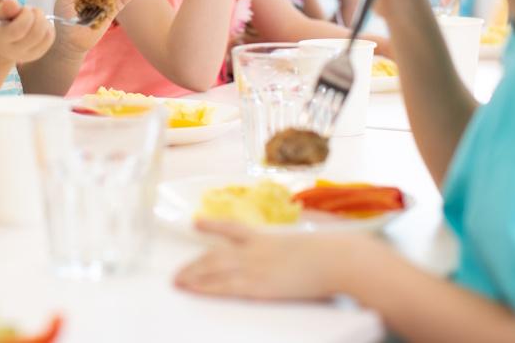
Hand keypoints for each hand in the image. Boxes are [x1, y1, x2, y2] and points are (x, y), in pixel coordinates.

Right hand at [0, 0, 54, 64]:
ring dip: (43, 19)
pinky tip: (37, 24)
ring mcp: (28, 54)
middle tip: (29, 10)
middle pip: (36, 33)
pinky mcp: (38, 53)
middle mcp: (15, 51)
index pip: (20, 29)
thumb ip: (4, 8)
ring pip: (46, 34)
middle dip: (37, 15)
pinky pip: (50, 37)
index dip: (26, 15)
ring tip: (33, 17)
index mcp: (1, 40)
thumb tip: (13, 2)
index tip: (23, 8)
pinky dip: (47, 26)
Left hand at [174, 219, 360, 300]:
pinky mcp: (258, 287)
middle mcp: (255, 251)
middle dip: (194, 263)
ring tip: (177, 282)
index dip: (212, 226)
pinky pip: (223, 287)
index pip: (232, 228)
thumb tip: (303, 232)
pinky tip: (192, 290)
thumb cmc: (332, 250)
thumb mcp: (311, 237)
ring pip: (213, 270)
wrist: (336, 259)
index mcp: (267, 237)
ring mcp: (255, 268)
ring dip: (192, 276)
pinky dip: (204, 288)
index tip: (196, 223)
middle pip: (215, 254)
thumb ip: (298, 237)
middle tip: (178, 270)